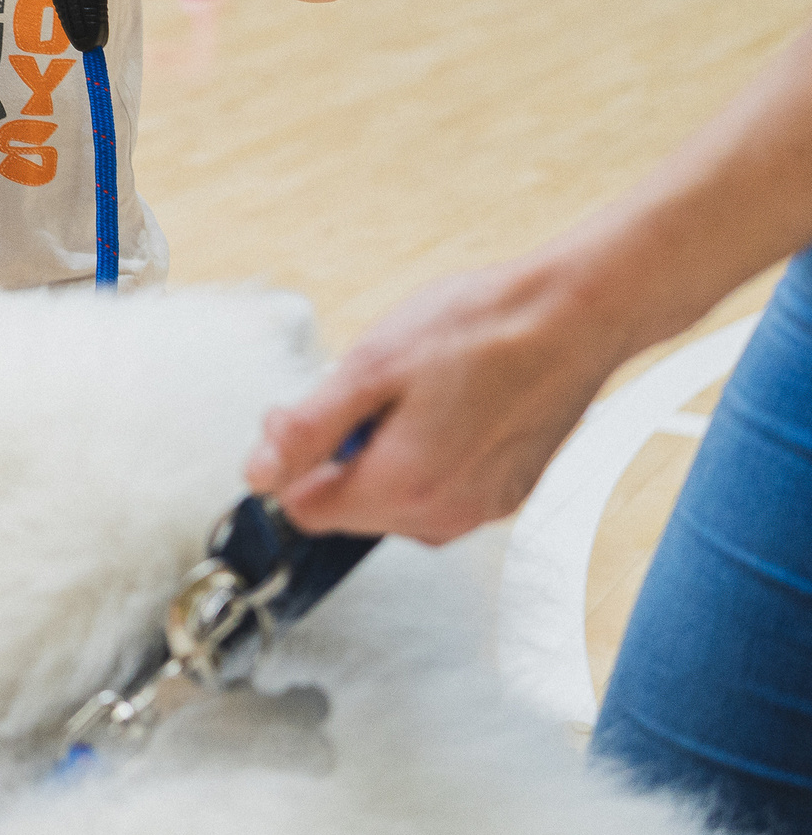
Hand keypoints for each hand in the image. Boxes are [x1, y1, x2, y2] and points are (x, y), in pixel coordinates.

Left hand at [242, 258, 617, 542]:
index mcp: (402, 489)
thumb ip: (309, 430)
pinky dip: (428, 457)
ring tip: (415, 394)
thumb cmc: (479, 330)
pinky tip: (449, 406)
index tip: (311, 413)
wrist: (575, 317)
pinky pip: (439, 492)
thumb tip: (259, 474)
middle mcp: (444, 517)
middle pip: (348, 508)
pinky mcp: (508, 496)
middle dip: (342, 455)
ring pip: (393, 501)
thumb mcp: (370, 367)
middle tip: (369, 391)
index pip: (303, 511)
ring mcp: (482, 511)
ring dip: (385, 455)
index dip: (293, 458)